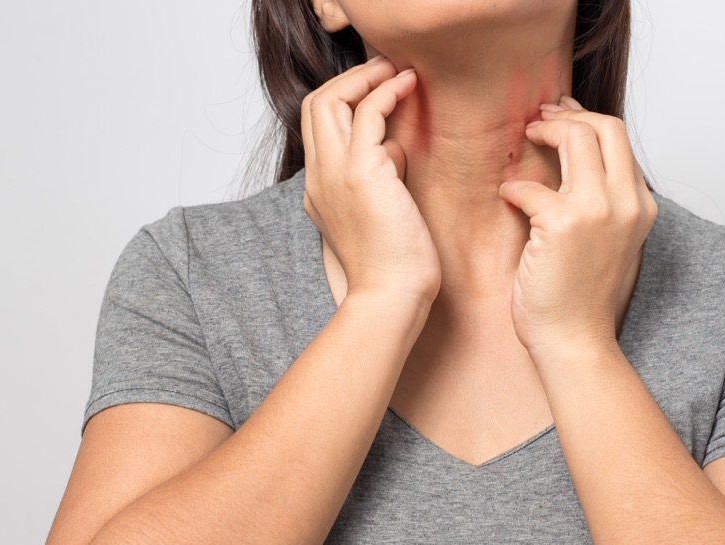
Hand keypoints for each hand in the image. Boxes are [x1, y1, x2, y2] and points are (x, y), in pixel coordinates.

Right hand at [301, 57, 440, 306]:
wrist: (391, 295)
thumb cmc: (395, 265)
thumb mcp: (382, 210)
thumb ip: (380, 176)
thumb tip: (394, 150)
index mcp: (320, 189)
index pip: (318, 128)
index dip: (344, 101)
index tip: (376, 91)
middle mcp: (319, 177)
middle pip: (315, 105)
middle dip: (349, 79)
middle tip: (384, 70)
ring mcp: (335, 173)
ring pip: (331, 99)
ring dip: (365, 77)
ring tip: (397, 71)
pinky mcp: (362, 172)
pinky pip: (368, 112)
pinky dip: (386, 91)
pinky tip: (408, 85)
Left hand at [497, 95, 657, 356]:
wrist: (576, 341)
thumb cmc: (583, 299)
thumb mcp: (610, 242)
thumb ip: (602, 204)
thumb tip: (575, 164)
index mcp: (641, 207)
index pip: (621, 140)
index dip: (588, 120)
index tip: (563, 117)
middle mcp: (627, 203)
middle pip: (605, 126)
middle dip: (568, 115)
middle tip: (540, 119)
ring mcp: (599, 211)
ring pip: (576, 137)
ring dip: (545, 130)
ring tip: (526, 138)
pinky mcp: (563, 224)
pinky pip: (531, 187)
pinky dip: (515, 189)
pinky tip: (508, 198)